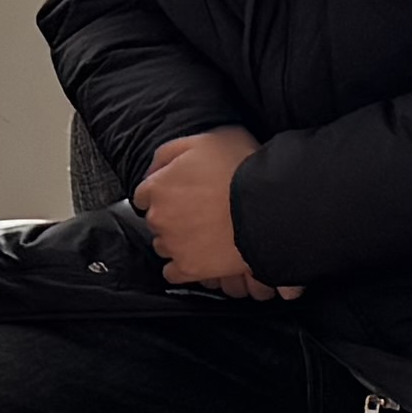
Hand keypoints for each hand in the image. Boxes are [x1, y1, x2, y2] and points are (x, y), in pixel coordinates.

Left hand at [137, 128, 287, 298]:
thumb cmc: (241, 167)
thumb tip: (153, 169)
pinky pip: (173, 273)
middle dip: (172, 215)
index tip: (180, 194)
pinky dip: (182, 266)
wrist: (267, 204)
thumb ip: (170, 152)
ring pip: (163, 244)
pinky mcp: (189, 268)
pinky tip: (199, 256)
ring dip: (178, 240)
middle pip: (155, 219)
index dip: (164, 192)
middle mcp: (159, 217)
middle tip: (200, 210)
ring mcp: (173, 245)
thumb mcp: (205, 140)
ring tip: (204, 233)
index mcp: (158, 186)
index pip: (144, 194)